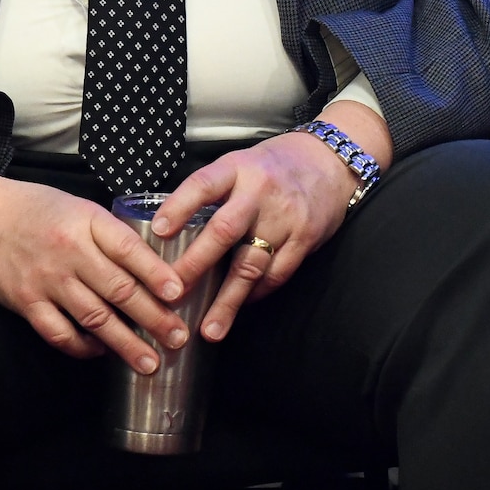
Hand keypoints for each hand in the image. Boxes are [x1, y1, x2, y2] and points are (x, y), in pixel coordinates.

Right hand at [0, 150, 188, 371]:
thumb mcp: (78, 208)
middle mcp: (69, 251)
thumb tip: (152, 264)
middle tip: (178, 338)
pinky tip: (101, 352)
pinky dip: (82, 346)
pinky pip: (58, 332)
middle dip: (153, 318)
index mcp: (88, 221)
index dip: (157, 273)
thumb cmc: (35, 208)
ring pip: (94, 317)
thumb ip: (110, 234)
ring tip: (149, 362)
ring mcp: (46, 279)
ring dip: (124, 344)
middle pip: (119, 289)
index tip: (180, 293)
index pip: (130, 249)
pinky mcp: (24, 301)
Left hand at [155, 101, 394, 342]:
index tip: (159, 232)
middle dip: (196, 265)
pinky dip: (257, 293)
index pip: (203, 185)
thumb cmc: (275, 165)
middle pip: (224, 231)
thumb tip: (172, 232)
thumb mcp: (241, 164)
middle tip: (173, 294)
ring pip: (252, 263)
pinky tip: (242, 304)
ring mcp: (285, 216)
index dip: (179, 207)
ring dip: (228, 300)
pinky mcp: (305, 237)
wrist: (330, 159)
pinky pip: (278, 273)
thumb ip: (214, 194)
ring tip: (210, 329)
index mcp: (238, 168)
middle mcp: (260, 191)